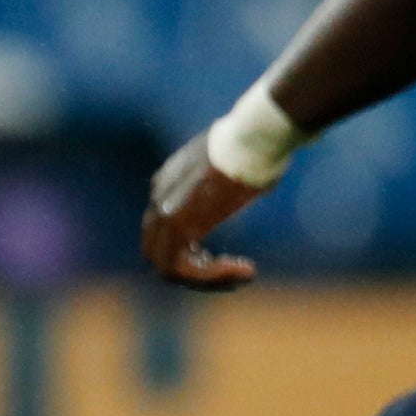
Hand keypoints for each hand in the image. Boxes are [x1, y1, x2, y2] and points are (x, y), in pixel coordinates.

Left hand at [141, 133, 262, 291]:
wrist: (256, 136)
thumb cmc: (258, 146)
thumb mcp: (235, 164)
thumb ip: (227, 182)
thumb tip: (253, 182)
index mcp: (167, 180)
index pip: (161, 229)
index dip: (191, 252)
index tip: (226, 257)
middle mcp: (159, 195)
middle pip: (157, 251)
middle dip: (192, 271)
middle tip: (229, 275)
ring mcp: (165, 210)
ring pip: (168, 267)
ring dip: (206, 279)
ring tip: (241, 275)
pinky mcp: (179, 225)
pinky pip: (183, 268)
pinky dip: (211, 277)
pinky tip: (244, 270)